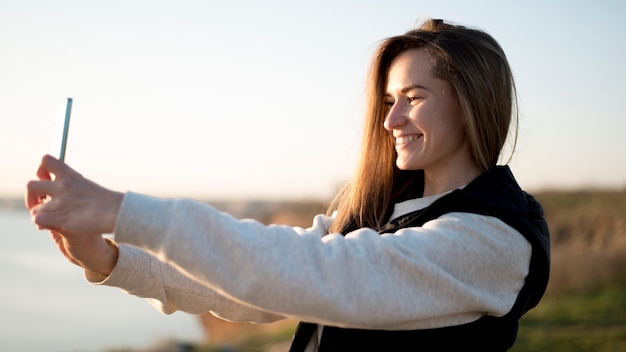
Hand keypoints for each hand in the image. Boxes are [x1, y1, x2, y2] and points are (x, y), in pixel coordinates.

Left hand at [25, 155, 123, 274]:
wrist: (117, 213)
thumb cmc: (109, 203)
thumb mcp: (88, 187)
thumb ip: (73, 186)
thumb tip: (63, 188)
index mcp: (70, 176)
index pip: (45, 161)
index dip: (41, 171)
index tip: (47, 179)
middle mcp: (62, 187)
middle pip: (31, 185)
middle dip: (32, 196)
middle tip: (40, 203)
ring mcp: (60, 203)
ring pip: (34, 207)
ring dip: (39, 213)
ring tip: (48, 218)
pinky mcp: (59, 218)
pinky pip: (37, 219)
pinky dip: (40, 223)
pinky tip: (48, 226)